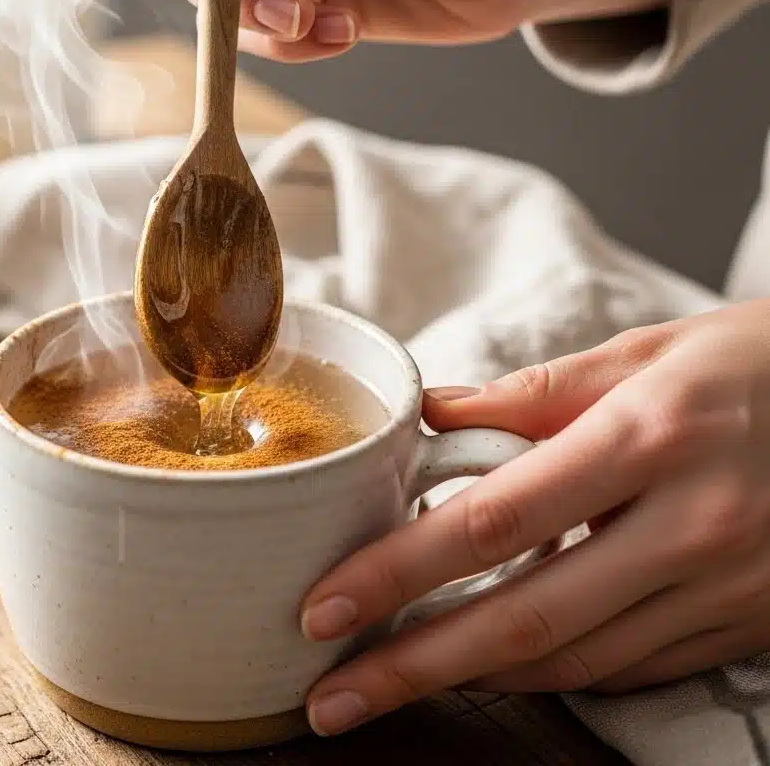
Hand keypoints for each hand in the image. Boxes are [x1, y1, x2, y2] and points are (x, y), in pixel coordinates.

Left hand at [298, 299, 769, 736]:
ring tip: (392, 682)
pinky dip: (552, 672)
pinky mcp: (745, 624)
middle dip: (414, 666)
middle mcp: (688, 526)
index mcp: (649, 439)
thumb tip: (432, 414)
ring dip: (472, 678)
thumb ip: (534, 394)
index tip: (324, 607)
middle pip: (524, 618)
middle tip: (333, 695)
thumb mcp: (648, 353)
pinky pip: (630, 665)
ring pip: (575, 658)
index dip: (398, 572)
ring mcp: (725, 586)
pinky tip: (492, 667)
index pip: (495, 521)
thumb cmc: (759, 366)